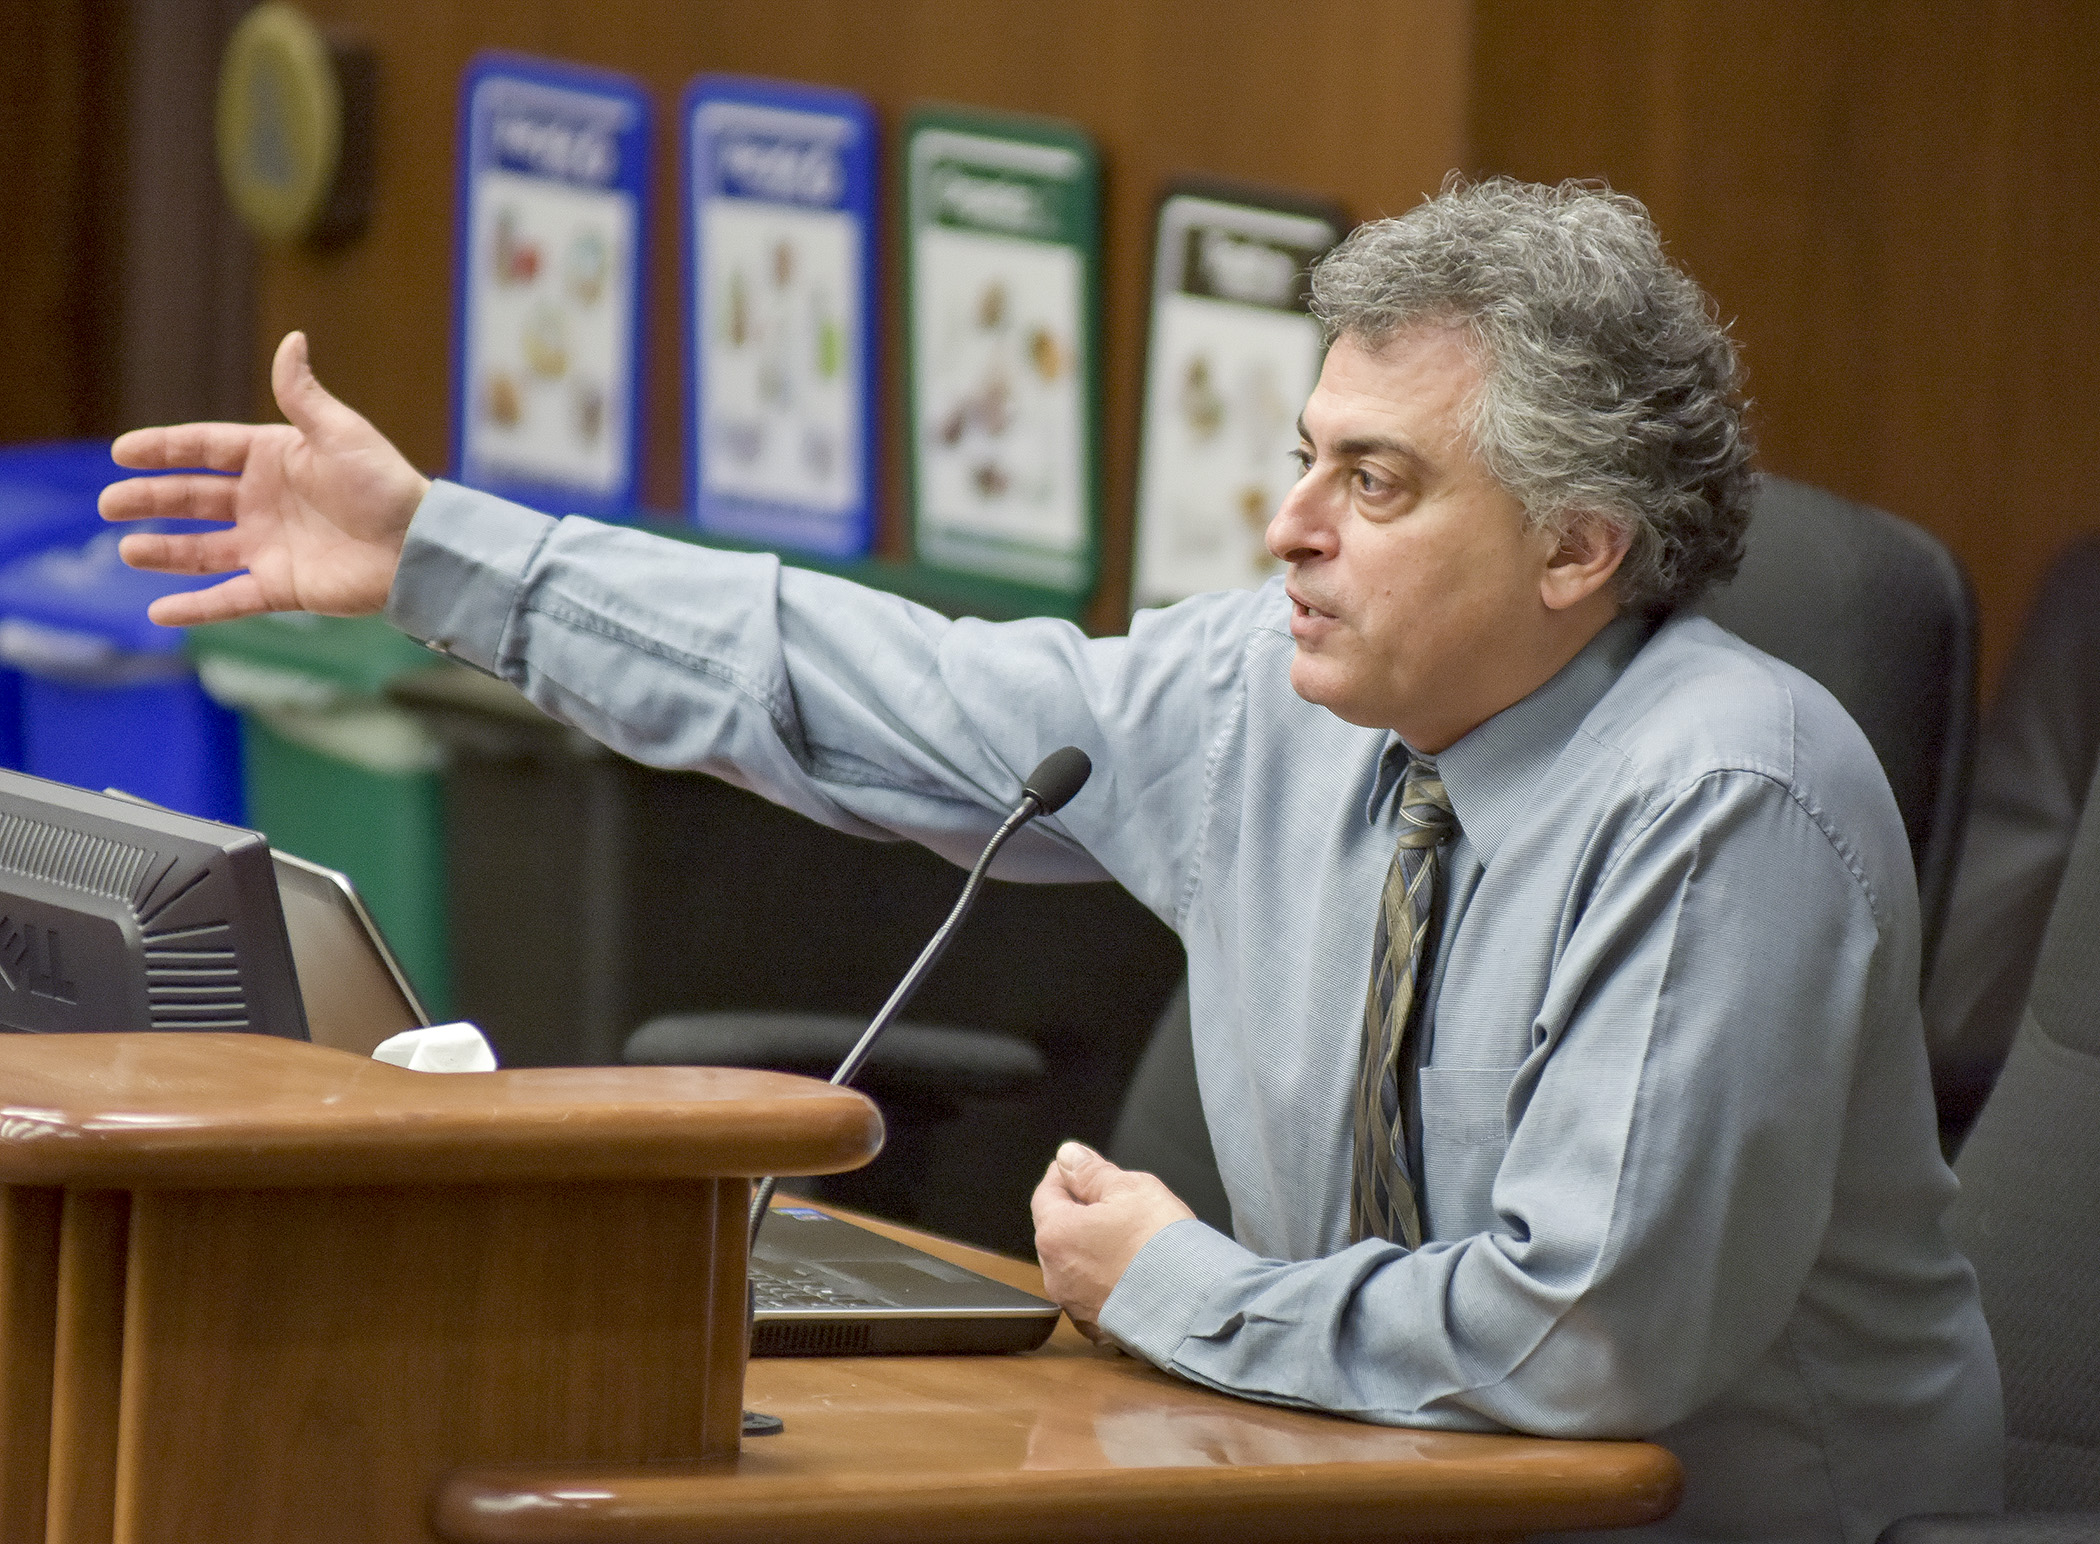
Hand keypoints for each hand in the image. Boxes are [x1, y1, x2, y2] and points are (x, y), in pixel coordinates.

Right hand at [100, 331, 430, 626]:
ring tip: (127, 549)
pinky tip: (158, 612)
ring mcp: (271, 546)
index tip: (121, 451)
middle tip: (110, 503)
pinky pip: (230, 600)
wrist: (419, 547)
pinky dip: (196, 609)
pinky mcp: (282, 587)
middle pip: (195, 498)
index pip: (207, 450)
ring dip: (165, 551)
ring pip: (203, 550)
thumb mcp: (341, 434)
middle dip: (151, 499)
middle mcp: (266, 502)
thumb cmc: (385, 486)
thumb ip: (304, 395)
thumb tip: (293, 339)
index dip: (164, 450)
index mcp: (275, 459)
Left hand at [1030, 1141, 1194, 1342]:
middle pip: (1060, 1229)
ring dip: (1094, 1247)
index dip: (1065, 1175)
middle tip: (1114, 1201)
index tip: (1081, 1167)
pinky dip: (1108, 1279)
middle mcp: (1056, 1274)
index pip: (1046, 1193)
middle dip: (1082, 1212)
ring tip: (1132, 1238)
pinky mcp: (1097, 1327)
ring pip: (1077, 1263)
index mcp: (1057, 1235)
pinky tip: (1135, 1270)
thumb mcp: (1130, 1190)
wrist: (1194, 1308)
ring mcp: (1075, 1305)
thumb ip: (1092, 1171)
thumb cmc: (1162, 1249)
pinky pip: (1095, 1292)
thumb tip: (1070, 1156)